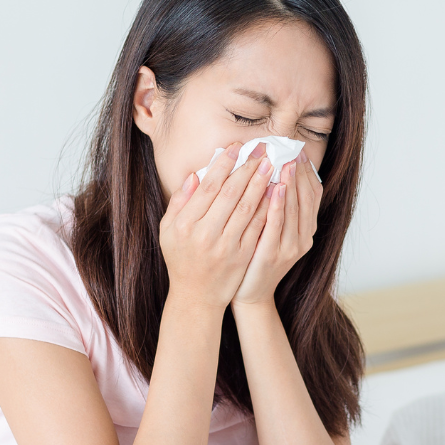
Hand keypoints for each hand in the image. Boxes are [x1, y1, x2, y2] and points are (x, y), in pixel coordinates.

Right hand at [159, 142, 273, 309]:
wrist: (196, 296)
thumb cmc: (181, 259)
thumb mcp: (168, 231)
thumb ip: (180, 202)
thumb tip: (195, 175)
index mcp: (185, 224)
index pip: (208, 187)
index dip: (223, 165)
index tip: (235, 148)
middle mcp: (205, 234)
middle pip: (231, 194)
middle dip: (247, 168)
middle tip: (261, 149)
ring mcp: (226, 246)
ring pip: (248, 208)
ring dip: (261, 183)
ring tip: (271, 165)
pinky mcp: (243, 255)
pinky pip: (258, 226)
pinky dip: (267, 207)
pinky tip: (276, 191)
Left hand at [232, 150, 322, 307]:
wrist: (249, 294)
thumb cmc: (255, 258)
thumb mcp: (270, 230)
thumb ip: (275, 206)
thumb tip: (273, 173)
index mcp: (305, 229)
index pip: (313, 193)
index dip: (308, 171)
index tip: (297, 151)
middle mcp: (304, 237)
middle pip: (307, 197)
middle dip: (299, 172)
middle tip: (291, 150)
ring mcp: (291, 247)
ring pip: (294, 209)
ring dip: (291, 184)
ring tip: (285, 162)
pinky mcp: (274, 255)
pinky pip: (277, 225)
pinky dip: (277, 206)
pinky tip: (273, 188)